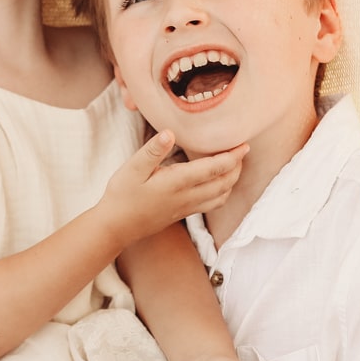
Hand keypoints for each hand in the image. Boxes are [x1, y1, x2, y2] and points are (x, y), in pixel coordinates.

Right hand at [100, 131, 247, 243]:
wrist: (116, 227)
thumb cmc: (121, 196)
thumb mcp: (131, 169)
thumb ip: (152, 151)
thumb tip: (170, 133)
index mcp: (176, 182)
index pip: (213, 169)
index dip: (232, 157)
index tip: (243, 145)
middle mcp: (187, 197)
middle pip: (224, 183)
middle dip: (237, 167)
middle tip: (242, 150)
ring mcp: (187, 208)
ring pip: (221, 196)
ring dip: (232, 180)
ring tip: (234, 164)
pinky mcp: (183, 214)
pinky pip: (212, 204)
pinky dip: (223, 192)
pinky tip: (219, 184)